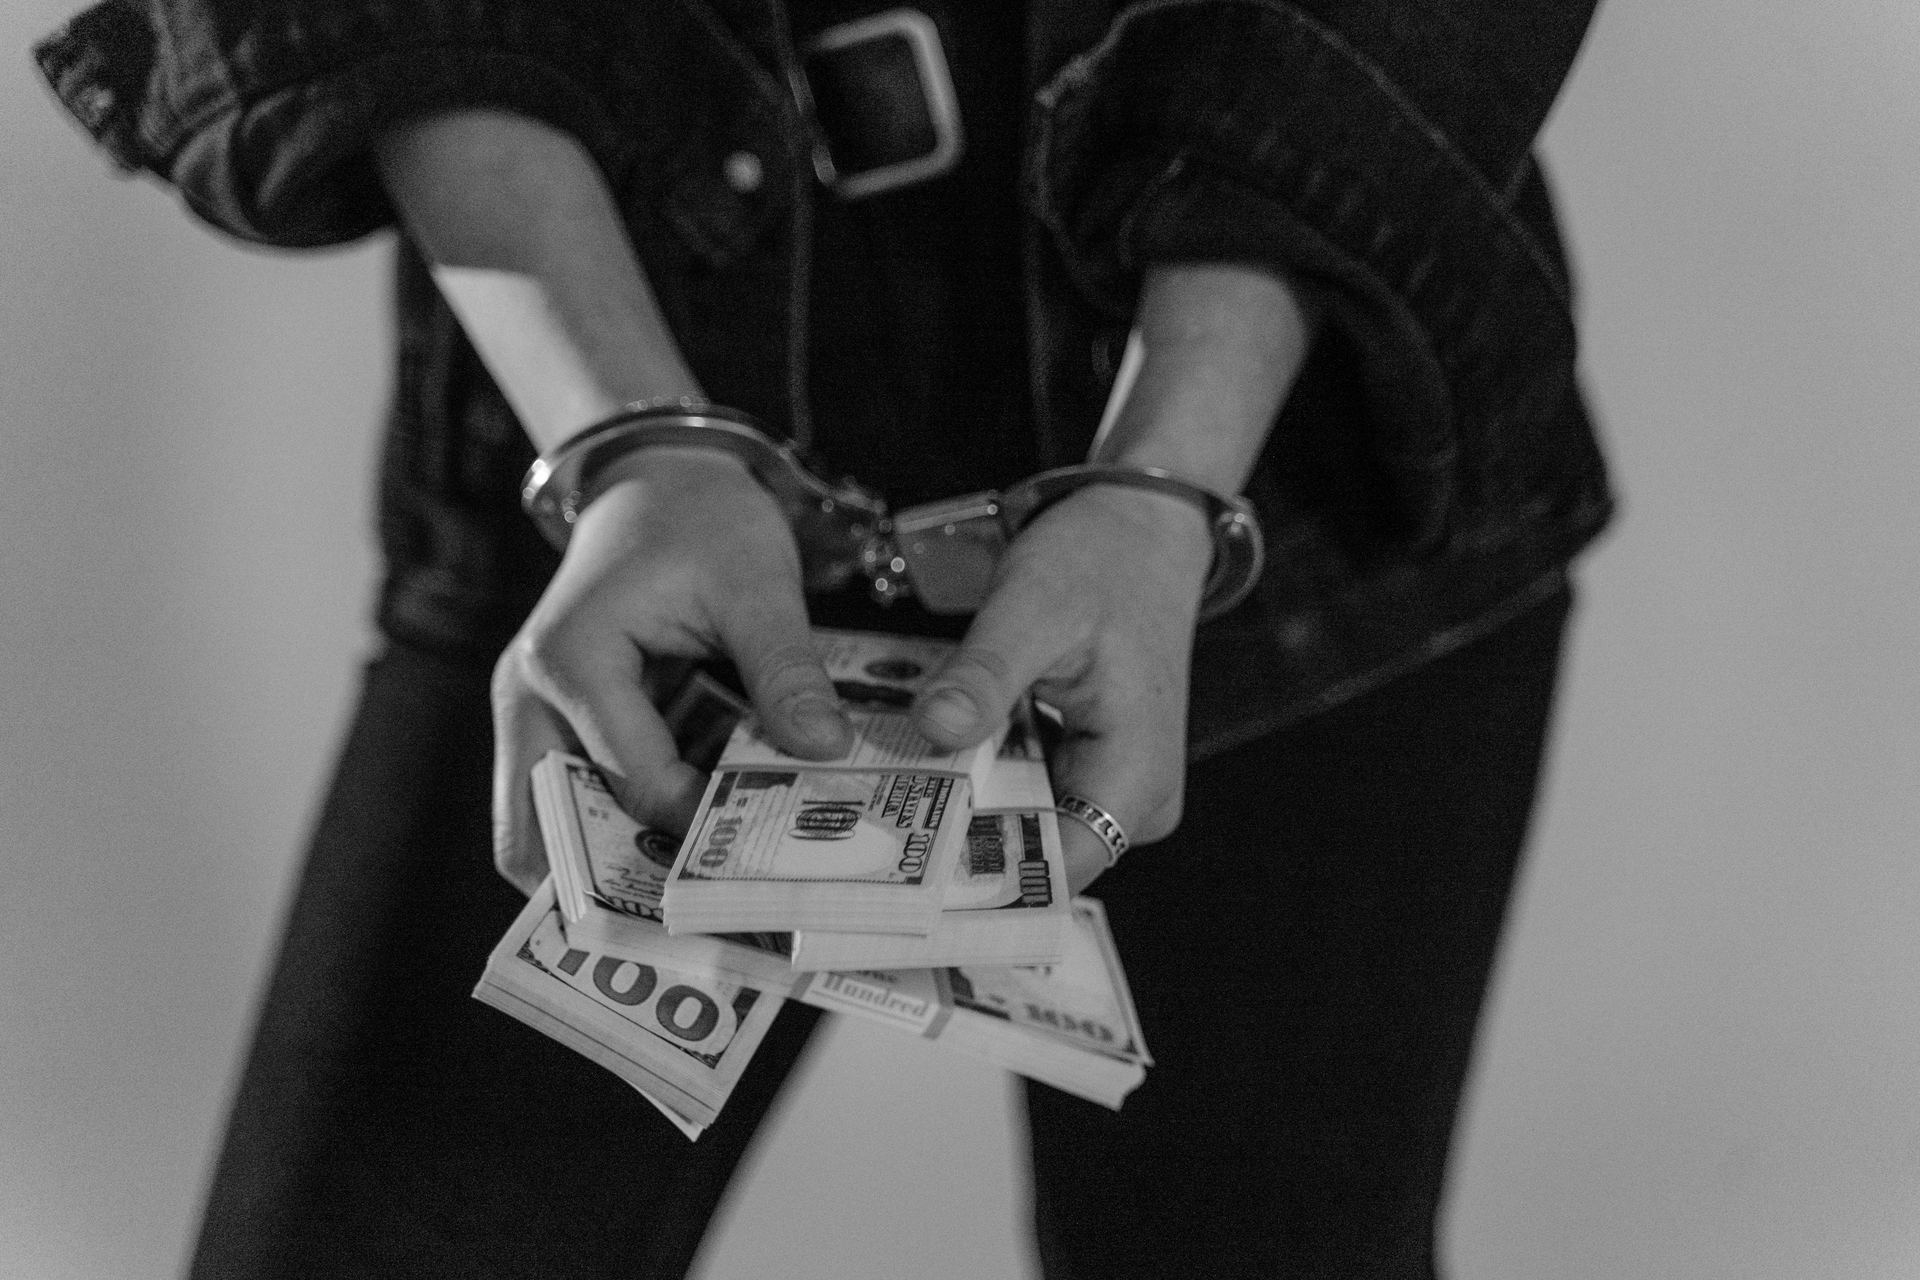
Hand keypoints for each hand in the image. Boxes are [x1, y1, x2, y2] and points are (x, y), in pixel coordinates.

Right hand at [490, 448, 853, 893]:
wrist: (657, 479)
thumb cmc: (700, 520)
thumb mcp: (758, 584)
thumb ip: (786, 669)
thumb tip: (825, 752)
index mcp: (571, 660)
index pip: (633, 780)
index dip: (698, 830)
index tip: (764, 873)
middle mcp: (528, 697)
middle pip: (547, 833)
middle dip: (617, 889)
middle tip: (701, 934)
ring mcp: (532, 715)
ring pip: (547, 829)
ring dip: (609, 871)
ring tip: (692, 915)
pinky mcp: (555, 726)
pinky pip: (572, 802)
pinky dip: (615, 836)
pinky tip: (685, 860)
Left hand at [911, 484, 1214, 892]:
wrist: (1140, 528)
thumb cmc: (1102, 560)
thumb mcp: (1034, 606)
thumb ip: (985, 674)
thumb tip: (934, 727)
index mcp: (1135, 777)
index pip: (1049, 868)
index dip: (970, 874)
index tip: (887, 868)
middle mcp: (1132, 802)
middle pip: (1029, 853)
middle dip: (947, 844)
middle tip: (856, 832)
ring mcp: (1108, 787)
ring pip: (1019, 825)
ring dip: (953, 811)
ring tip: (872, 800)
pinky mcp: (1084, 768)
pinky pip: (1022, 794)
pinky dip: (972, 780)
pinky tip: (914, 765)